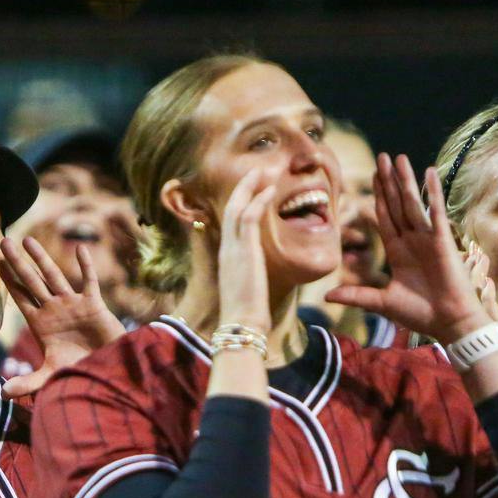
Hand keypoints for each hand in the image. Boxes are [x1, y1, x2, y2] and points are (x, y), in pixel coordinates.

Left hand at [0, 236, 124, 396]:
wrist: (107, 370)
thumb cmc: (80, 370)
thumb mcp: (50, 376)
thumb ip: (28, 382)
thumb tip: (3, 393)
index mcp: (41, 323)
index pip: (21, 297)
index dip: (9, 281)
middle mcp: (54, 309)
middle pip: (31, 281)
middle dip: (17, 263)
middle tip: (2, 242)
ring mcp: (73, 305)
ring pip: (54, 276)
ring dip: (41, 258)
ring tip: (27, 240)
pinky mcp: (94, 305)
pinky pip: (89, 282)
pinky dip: (85, 267)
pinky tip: (80, 249)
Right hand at [213, 168, 275, 332]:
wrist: (241, 326)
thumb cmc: (246, 316)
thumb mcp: (247, 289)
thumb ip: (251, 276)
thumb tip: (259, 276)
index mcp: (227, 257)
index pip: (230, 223)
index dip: (240, 203)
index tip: (251, 190)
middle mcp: (227, 248)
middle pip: (230, 208)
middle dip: (243, 188)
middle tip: (255, 171)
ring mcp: (233, 248)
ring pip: (237, 207)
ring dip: (250, 187)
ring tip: (262, 171)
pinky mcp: (245, 250)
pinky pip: (250, 217)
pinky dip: (258, 200)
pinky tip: (269, 189)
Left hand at [326, 154, 487, 344]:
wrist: (449, 323)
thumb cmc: (420, 314)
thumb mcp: (381, 302)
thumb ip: (356, 295)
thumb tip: (326, 296)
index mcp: (397, 251)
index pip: (384, 217)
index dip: (378, 197)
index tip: (372, 176)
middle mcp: (411, 240)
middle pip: (396, 204)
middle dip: (388, 181)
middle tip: (381, 157)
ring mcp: (427, 238)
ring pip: (412, 203)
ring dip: (405, 180)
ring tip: (398, 158)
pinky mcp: (442, 240)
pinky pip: (435, 211)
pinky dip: (432, 192)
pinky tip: (428, 172)